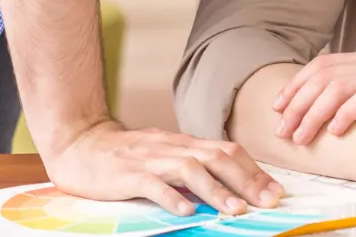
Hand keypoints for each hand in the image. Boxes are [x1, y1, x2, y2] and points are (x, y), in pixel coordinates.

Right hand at [44, 119, 282, 216]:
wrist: (80, 143)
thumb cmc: (125, 155)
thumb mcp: (164, 154)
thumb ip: (191, 165)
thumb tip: (227, 184)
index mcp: (184, 144)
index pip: (227, 150)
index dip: (253, 170)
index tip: (275, 190)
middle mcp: (172, 148)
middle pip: (217, 158)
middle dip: (246, 180)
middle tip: (268, 201)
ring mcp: (150, 160)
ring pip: (190, 169)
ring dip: (216, 190)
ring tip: (235, 210)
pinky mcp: (127, 175)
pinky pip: (152, 185)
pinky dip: (171, 198)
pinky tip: (186, 211)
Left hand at [272, 49, 355, 143]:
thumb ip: (352, 90)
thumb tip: (310, 107)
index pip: (320, 65)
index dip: (295, 86)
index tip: (278, 107)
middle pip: (323, 77)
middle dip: (298, 105)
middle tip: (284, 131)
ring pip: (337, 88)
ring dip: (314, 115)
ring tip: (301, 137)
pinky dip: (347, 114)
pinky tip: (336, 130)